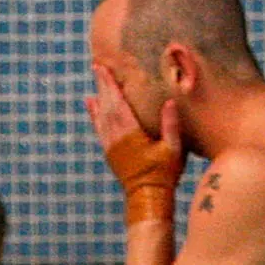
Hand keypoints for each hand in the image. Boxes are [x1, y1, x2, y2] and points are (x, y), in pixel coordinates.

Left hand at [87, 62, 183, 208]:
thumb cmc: (163, 174)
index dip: (109, 84)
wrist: (147, 197)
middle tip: (97, 67)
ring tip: (95, 81)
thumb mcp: (173, 149)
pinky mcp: (109, 152)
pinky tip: (91, 105)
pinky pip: (98, 128)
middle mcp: (116, 136)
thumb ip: (170, 124)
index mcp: (130, 132)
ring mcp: (110, 144)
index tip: (103, 68)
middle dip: (102, 85)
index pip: (117, 102)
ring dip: (98, 96)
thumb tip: (169, 101)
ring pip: (100, 115)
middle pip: (106, 105)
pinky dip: (94, 114)